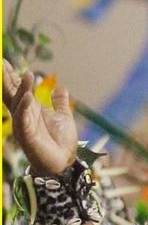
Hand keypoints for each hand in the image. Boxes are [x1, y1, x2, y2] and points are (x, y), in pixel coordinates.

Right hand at [3, 62, 77, 176]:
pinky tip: (28, 97)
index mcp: (31, 110)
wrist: (64, 162)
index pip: (18, 90)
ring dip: (21, 89)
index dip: (12, 77)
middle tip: (2, 62)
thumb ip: (60, 103)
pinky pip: (24, 120)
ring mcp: (24, 125)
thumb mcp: (63, 117)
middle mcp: (24, 116)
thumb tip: (61, 88)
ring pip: (18, 104)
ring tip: (28, 73)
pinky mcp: (27, 136)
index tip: (5, 61)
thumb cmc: (61, 142)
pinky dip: (25, 108)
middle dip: (7, 79)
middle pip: (12, 94)